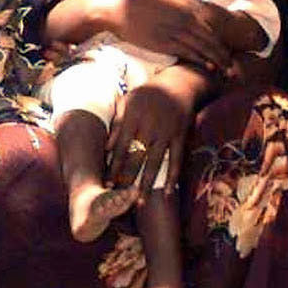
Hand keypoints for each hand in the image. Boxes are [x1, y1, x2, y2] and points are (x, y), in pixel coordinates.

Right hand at [107, 0, 229, 71]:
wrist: (118, 6)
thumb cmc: (136, 0)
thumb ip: (176, 0)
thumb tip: (185, 0)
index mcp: (185, 8)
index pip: (210, 27)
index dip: (219, 41)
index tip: (226, 51)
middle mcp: (184, 19)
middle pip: (211, 39)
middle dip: (223, 53)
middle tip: (232, 65)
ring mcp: (175, 31)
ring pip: (203, 47)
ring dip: (216, 60)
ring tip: (226, 70)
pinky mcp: (164, 42)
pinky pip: (188, 52)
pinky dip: (200, 60)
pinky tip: (208, 67)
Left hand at [107, 78, 195, 201]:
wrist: (178, 84)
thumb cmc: (147, 95)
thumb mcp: (128, 102)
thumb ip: (118, 124)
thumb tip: (106, 148)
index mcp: (133, 116)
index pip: (120, 146)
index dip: (113, 166)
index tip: (107, 183)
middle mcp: (150, 125)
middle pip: (136, 157)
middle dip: (126, 178)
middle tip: (119, 197)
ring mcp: (167, 132)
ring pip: (155, 162)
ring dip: (147, 184)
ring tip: (140, 203)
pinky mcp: (181, 136)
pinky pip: (177, 159)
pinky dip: (173, 176)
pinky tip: (168, 192)